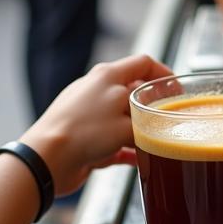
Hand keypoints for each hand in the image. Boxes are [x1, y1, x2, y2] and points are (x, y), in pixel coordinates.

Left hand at [21, 54, 171, 195]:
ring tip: (156, 141)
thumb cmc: (82, 133)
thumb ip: (148, 123)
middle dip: (153, 105)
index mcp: (108, 76)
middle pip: (134, 91)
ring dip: (140, 129)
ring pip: (124, 117)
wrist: (45, 160)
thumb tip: (158, 127)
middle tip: (169, 117)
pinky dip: (127, 148)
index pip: (143, 63)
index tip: (177, 89)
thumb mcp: (127, 125)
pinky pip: (112, 140)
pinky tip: (139, 160)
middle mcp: (97, 90)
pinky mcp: (84, 137)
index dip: (163, 73)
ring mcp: (89, 113)